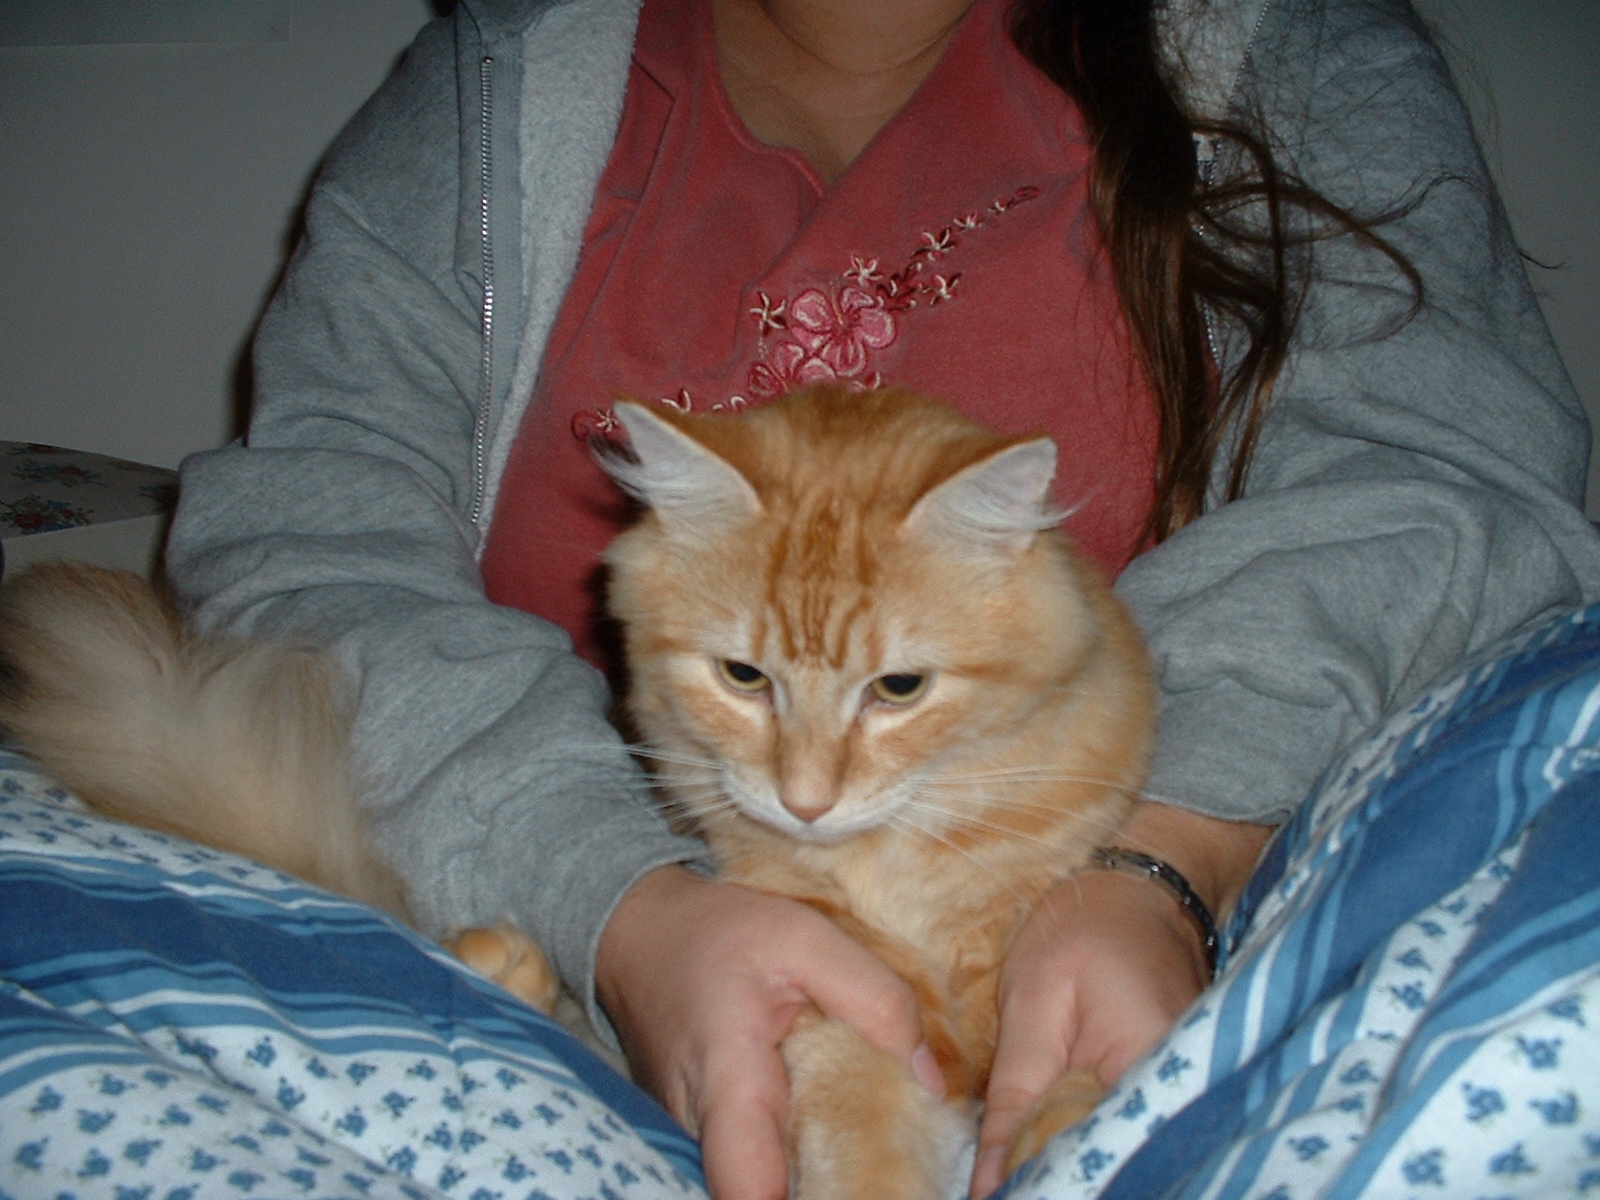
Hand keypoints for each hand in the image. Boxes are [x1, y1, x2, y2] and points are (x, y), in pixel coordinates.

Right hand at [595, 865, 942, 1199]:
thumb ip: (876, 1001)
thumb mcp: (805, 937)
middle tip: (891, 1165)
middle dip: (829, 1188)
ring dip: (810, 1173)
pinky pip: (748, 1166)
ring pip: (758, 1184)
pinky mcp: (691, 1138)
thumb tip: (932, 1084)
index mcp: (729, 1078)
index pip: (751, 1191)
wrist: (638, 934)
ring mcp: (687, 1139)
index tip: (870, 1185)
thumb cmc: (718, 932)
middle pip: (763, 1196)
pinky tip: (823, 1126)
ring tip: (865, 1141)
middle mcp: (697, 1127)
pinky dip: (788, 1157)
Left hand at [970, 806, 1270, 1197]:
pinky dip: (1087, 1136)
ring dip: (1068, 1156)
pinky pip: (1125, 1129)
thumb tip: (989, 1185)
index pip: (1089, 1158)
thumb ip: (1013, 1099)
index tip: (991, 1191)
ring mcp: (1184, 1091)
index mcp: (1151, 1068)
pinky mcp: (1175, 1088)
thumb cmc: (1084, 928)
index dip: (1039, 1180)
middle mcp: (1184, 1091)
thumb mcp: (1033, 1004)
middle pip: (1109, 1163)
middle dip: (1054, 1173)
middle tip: (999, 1176)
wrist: (1140, 889)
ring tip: (1019, 1159)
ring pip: (1116, 1151)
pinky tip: (1052, 1136)